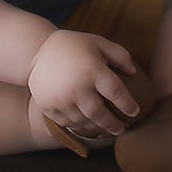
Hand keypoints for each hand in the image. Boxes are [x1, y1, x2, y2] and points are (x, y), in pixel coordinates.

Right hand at [27, 28, 141, 140]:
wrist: (37, 50)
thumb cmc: (73, 46)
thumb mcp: (98, 42)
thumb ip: (119, 55)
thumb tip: (134, 73)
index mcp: (91, 68)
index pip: (116, 92)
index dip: (128, 104)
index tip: (134, 111)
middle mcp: (76, 86)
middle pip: (100, 114)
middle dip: (113, 124)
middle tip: (122, 129)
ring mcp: (60, 98)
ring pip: (83, 122)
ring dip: (97, 127)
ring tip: (105, 128)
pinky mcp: (48, 107)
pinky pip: (67, 123)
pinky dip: (79, 126)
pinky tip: (87, 124)